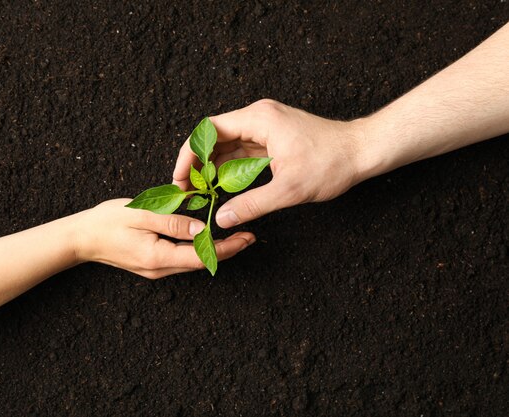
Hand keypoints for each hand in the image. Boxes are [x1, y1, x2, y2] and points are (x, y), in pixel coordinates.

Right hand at [73, 199, 255, 278]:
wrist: (81, 238)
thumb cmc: (107, 222)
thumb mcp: (140, 214)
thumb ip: (172, 221)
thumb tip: (201, 228)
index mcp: (158, 257)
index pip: (202, 256)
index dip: (227, 249)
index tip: (247, 238)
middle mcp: (159, 269)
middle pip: (201, 262)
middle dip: (227, 250)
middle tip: (249, 237)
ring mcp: (155, 270)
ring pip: (192, 261)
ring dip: (214, 250)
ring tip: (234, 236)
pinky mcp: (152, 264)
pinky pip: (181, 258)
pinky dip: (198, 249)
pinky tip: (205, 237)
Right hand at [173, 99, 364, 227]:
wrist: (363, 151)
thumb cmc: (331, 163)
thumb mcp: (289, 189)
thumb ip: (251, 204)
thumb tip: (221, 218)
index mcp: (259, 119)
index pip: (208, 130)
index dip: (189, 153)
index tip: (180, 176)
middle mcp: (259, 117)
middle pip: (215, 136)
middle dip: (197, 162)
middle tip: (186, 188)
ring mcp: (266, 126)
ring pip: (228, 144)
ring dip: (213, 166)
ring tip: (200, 190)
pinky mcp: (273, 137)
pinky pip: (243, 149)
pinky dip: (230, 166)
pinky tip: (222, 185)